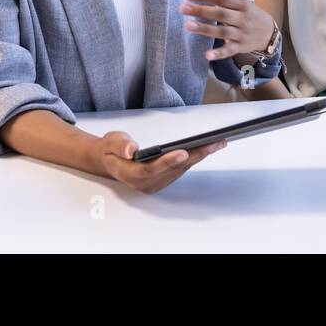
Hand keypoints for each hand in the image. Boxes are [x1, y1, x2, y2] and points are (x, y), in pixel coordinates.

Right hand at [95, 131, 225, 193]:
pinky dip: (194, 159)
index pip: (151, 170)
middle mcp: (144, 183)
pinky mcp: (162, 180)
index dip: (167, 162)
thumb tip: (131, 150)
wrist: (109, 160)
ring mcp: (154, 184)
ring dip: (199, 157)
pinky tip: (206, 149)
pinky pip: (181, 170)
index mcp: (129, 174)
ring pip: (180, 170)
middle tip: (214, 143)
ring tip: (217, 143)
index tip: (183, 152)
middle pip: (173, 170)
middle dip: (195, 155)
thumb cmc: (111, 149)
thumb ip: (121, 145)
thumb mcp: (111, 142)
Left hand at [181, 0, 276, 60]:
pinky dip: (219, 53)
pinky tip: (206, 55)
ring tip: (188, 25)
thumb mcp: (237, 1)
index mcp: (241, 4)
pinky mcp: (241, 47)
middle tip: (182, 8)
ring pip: (223, 32)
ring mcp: (242, 33)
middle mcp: (242, 18)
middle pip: (220, 13)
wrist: (269, 32)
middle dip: (201, 10)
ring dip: (205, 29)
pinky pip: (229, 51)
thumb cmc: (247, 14)